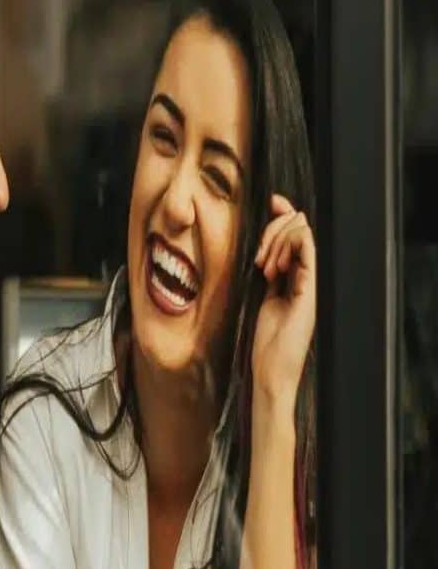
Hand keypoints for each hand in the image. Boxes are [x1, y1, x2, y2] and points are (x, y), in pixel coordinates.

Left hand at [251, 194, 315, 408]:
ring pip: (303, 237)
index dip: (285, 213)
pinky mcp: (309, 293)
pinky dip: (289, 251)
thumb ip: (269, 276)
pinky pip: (307, 256)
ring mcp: (310, 283)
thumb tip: (262, 254)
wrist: (272, 368)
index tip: (272, 200)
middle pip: (300, 228)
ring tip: (264, 269)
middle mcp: (307, 275)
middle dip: (275, 230)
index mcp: (296, 275)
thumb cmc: (266, 340)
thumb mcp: (263, 298)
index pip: (297, 232)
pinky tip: (272, 268)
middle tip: (259, 258)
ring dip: (277, 243)